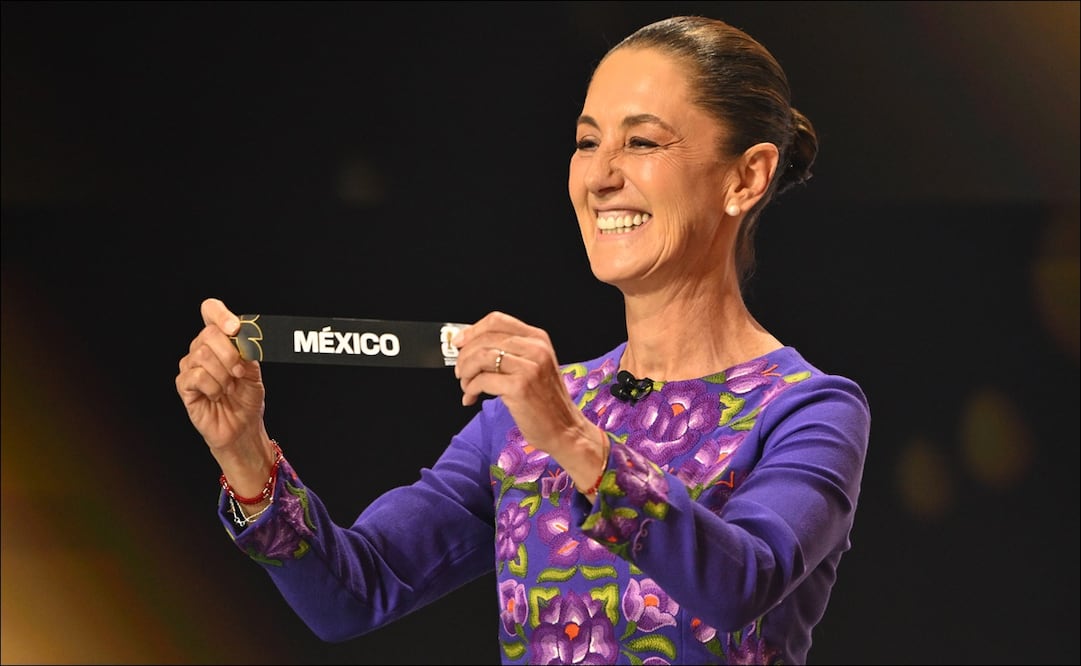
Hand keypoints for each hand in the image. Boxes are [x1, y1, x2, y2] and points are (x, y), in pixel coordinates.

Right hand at [175, 298, 267, 455]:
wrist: (243, 426)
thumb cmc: (246, 398)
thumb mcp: (253, 369)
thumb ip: (246, 349)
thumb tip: (240, 333)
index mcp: (219, 340)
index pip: (210, 311)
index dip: (220, 314)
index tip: (235, 328)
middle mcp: (201, 348)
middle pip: (208, 333)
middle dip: (230, 353)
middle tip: (239, 372)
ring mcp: (190, 366)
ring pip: (202, 354)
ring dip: (223, 374)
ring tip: (230, 387)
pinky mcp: (184, 385)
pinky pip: (196, 375)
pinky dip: (213, 387)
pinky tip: (217, 395)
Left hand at [452, 312, 604, 483]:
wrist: (565, 429)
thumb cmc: (545, 402)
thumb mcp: (533, 366)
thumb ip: (508, 352)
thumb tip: (469, 345)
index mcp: (538, 338)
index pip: (497, 320)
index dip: (472, 330)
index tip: (458, 342)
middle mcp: (536, 348)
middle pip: (485, 338)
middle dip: (464, 356)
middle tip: (460, 371)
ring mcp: (529, 367)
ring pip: (481, 357)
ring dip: (465, 372)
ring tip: (466, 386)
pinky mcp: (520, 387)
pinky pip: (482, 380)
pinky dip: (470, 389)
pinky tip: (471, 398)